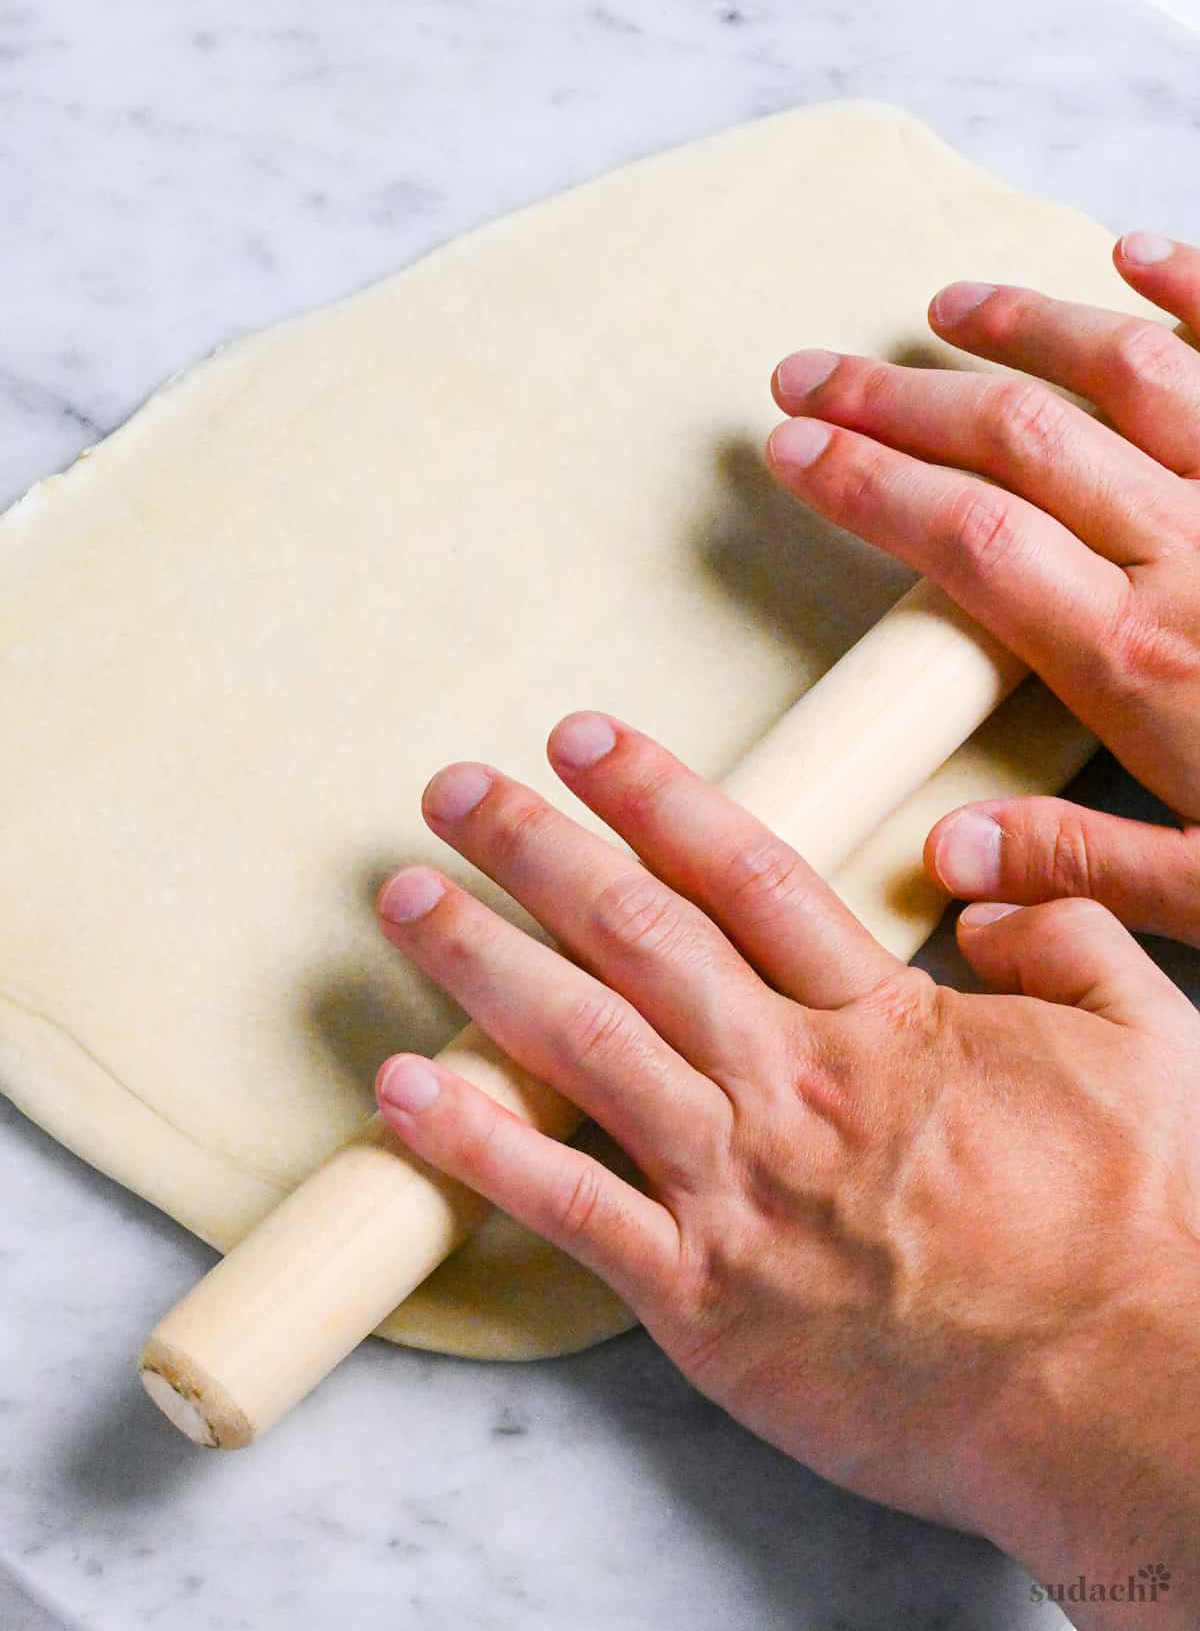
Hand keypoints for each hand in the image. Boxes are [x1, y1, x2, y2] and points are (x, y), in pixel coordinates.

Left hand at [373, 715, 1199, 1623]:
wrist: (1134, 1396)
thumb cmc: (1143, 1229)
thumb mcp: (1147, 1042)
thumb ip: (1066, 939)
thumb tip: (987, 890)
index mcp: (879, 1021)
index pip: (740, 873)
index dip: (652, 795)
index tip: (580, 740)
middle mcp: (789, 1084)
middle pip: (636, 935)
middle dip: (535, 849)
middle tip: (454, 791)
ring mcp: (738, 1188)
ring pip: (584, 1042)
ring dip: (482, 961)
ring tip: (407, 898)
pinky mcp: (703, 1297)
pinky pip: (566, 1206)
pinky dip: (476, 1145)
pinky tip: (402, 1092)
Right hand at [768, 232, 1199, 942]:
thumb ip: (1085, 869)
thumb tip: (950, 861)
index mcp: (1147, 662)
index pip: (972, 544)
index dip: (868, 485)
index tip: (791, 449)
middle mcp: (1195, 560)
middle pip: (1021, 444)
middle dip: (899, 402)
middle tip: (810, 374)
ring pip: (1130, 377)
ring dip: (1027, 330)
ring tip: (942, 305)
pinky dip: (1198, 293)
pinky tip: (1138, 255)